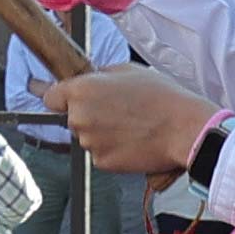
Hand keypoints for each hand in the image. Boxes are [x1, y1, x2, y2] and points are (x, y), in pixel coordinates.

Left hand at [54, 65, 213, 176]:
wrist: (184, 129)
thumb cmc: (162, 97)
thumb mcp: (129, 71)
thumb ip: (100, 76)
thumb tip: (90, 80)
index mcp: (82, 91)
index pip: (50, 97)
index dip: (60, 97)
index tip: (65, 99)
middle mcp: (79, 118)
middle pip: (72, 118)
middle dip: (89, 114)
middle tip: (117, 110)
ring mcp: (89, 142)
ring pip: (87, 137)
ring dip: (102, 132)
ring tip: (131, 124)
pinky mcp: (101, 162)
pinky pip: (100, 153)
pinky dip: (112, 149)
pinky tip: (133, 140)